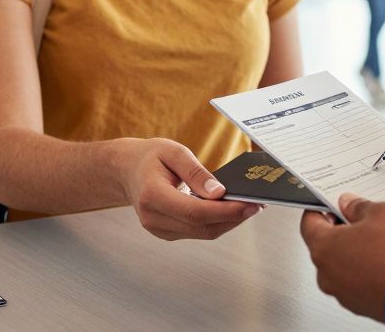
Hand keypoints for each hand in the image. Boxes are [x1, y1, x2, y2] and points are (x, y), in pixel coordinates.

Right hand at [118, 138, 261, 240]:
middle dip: (233, 217)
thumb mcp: (174, 152)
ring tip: (248, 206)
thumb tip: (220, 193)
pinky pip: (197, 231)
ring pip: (203, 233)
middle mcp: (153, 218)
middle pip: (202, 226)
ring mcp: (159, 229)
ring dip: (228, 221)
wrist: (127, 170)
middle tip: (257, 204)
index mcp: (152, 195)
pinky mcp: (167, 233)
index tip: (250, 204)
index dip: (226, 211)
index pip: (195, 212)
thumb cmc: (150, 158)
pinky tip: (229, 210)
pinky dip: (216, 222)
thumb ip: (196, 172)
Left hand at [300, 193, 384, 322]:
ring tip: (382, 240)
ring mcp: (345, 294)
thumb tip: (349, 205)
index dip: (321, 208)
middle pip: (327, 246)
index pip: (309, 223)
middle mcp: (328, 275)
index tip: (331, 203)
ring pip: (343, 266)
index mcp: (324, 248)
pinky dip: (368, 270)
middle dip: (343, 231)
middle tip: (362, 219)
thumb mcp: (382, 212)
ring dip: (357, 252)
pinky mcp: (363, 305)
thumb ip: (358, 206)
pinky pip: (359, 282)